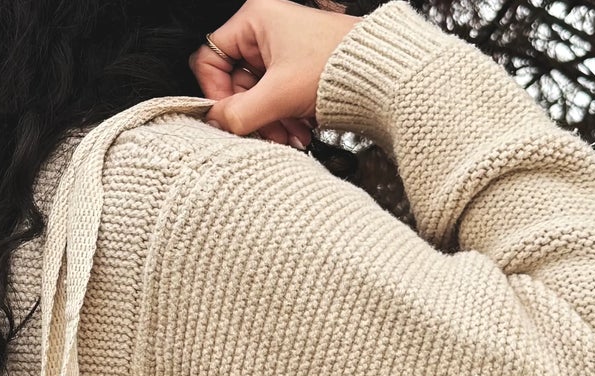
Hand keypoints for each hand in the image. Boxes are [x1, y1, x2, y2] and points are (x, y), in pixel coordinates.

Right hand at [188, 0, 360, 148]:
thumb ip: (241, 113)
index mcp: (255, 19)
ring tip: (291, 136)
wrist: (382, 75)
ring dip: (270, 123)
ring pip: (258, 96)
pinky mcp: (297, 71)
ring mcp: (283, 52)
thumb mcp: (280, 94)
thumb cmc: (338, 66)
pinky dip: (285, 120)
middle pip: (237, 82)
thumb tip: (216, 123)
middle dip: (252, 115)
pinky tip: (300, 131)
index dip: (216, 91)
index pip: (211, 57)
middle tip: (267, 134)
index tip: (227, 117)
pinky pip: (278, 100)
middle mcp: (266, 31)